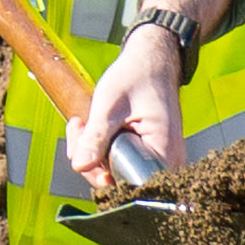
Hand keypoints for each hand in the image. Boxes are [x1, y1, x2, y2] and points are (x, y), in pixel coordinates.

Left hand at [68, 22, 185, 201]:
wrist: (151, 60)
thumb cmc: (137, 76)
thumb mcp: (109, 106)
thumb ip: (96, 138)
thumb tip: (79, 166)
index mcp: (163, 152)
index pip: (127, 185)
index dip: (100, 175)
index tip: (83, 154)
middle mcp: (165, 162)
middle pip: (120, 181)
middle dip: (91, 160)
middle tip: (79, 130)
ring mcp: (156, 158)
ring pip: (116, 170)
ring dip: (92, 151)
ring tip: (82, 123)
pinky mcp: (146, 152)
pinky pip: (119, 160)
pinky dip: (101, 146)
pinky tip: (90, 127)